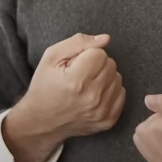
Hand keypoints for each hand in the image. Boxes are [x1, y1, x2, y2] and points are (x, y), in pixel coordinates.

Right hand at [3, 33, 125, 161]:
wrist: (40, 122)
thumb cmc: (44, 86)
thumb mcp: (52, 57)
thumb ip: (79, 42)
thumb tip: (106, 39)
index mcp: (76, 81)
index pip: (100, 53)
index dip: (87, 55)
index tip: (74, 65)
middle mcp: (92, 98)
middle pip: (111, 64)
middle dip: (96, 65)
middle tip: (79, 75)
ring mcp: (101, 112)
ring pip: (117, 78)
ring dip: (104, 78)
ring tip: (85, 86)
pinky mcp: (108, 120)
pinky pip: (121, 93)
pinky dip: (109, 91)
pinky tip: (93, 95)